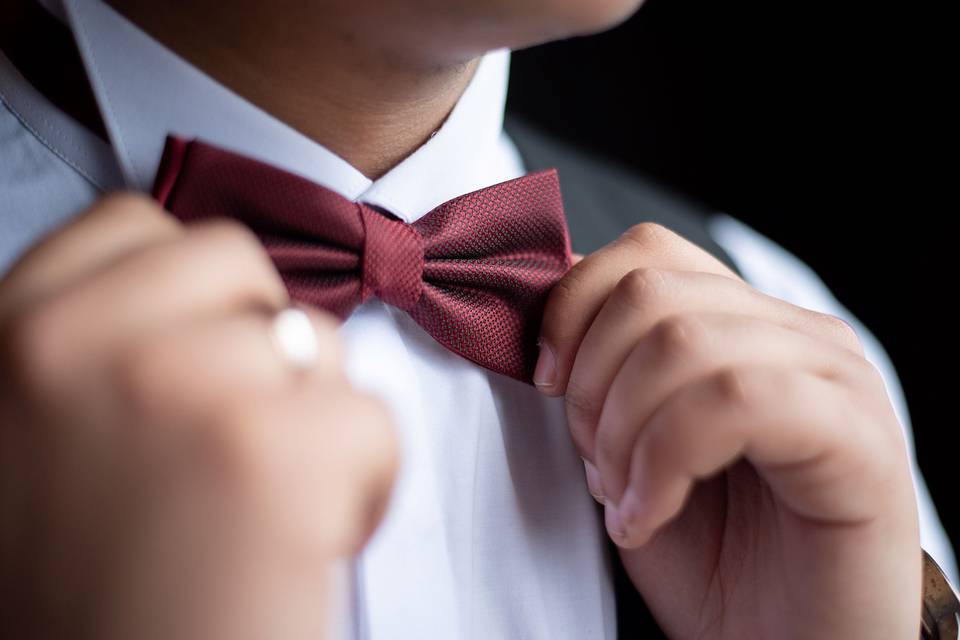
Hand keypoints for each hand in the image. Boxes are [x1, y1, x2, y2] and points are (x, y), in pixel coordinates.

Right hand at [0, 194, 397, 639]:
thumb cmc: (89, 588)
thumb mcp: (40, 438)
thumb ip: (100, 347)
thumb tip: (196, 305)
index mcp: (15, 333)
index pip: (136, 225)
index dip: (191, 290)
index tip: (200, 355)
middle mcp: (78, 343)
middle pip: (240, 264)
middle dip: (259, 344)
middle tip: (237, 440)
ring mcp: (177, 385)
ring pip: (316, 341)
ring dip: (314, 419)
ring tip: (262, 505)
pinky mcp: (270, 451)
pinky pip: (371, 418)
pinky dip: (364, 482)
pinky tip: (304, 544)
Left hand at [536, 223, 920, 637]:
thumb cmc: (706, 560)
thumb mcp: (627, 448)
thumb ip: (601, 372)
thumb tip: (542, 301)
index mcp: (746, 327)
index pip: (646, 253)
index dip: (572, 309)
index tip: (545, 383)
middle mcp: (797, 336)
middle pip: (652, 290)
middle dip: (590, 383)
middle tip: (595, 465)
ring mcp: (836, 378)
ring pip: (685, 339)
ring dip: (621, 431)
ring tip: (624, 499)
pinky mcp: (858, 439)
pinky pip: (736, 399)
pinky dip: (666, 459)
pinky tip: (652, 515)